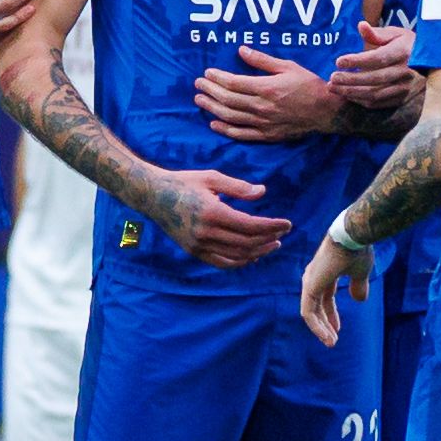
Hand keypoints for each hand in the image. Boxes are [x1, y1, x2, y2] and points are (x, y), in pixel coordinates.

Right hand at [145, 167, 288, 268]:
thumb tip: (263, 192)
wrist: (153, 196)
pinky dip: (239, 262)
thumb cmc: (184, 182)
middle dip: (269, 239)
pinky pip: (221, 262)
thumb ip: (238, 187)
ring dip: (258, 252)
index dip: (272, 226)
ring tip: (272, 245)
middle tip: (282, 233)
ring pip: (236, 256)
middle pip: (247, 243)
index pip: (251, 225)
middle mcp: (206, 233)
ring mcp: (198, 245)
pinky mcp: (194, 251)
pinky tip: (251, 256)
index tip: (287, 224)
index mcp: (212, 212)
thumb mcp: (211, 177)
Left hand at [195, 46, 343, 142]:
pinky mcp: (267, 135)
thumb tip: (241, 50)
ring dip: (212, 108)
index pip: (233, 83)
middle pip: (228, 100)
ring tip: (200, 100)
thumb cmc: (308, 85)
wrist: (325, 111)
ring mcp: (263, 123)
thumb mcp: (287, 66)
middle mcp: (262, 107)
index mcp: (266, 88)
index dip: (217, 78)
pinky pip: (242, 134)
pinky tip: (214, 123)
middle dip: (210, 91)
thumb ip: (262, 60)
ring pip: (231, 117)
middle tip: (198, 84)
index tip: (207, 72)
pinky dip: (226, 129)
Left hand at [300, 232, 371, 345]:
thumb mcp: (360, 273)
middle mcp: (314, 276)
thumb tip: (359, 301)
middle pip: (316, 305)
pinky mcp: (309, 288)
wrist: (353, 237)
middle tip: (332, 340)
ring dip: (321, 329)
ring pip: (311, 312)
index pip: (324, 297)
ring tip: (331, 343)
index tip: (338, 329)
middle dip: (324, 324)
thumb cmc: (358, 249)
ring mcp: (310, 281)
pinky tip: (327, 336)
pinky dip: (317, 327)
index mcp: (325, 272)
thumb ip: (358, 286)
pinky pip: (309, 313)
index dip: (331, 314)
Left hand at [326, 19, 418, 111]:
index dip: (357, 61)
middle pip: (374, 79)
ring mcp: (404, 87)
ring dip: (352, 92)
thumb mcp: (396, 33)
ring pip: (375, 93)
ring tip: (334, 88)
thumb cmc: (410, 44)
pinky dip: (361, 101)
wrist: (433, 63)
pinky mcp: (402, 98)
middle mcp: (404, 72)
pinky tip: (348, 95)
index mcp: (402, 53)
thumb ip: (377, 33)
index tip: (339, 61)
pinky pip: (379, 103)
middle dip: (350, 80)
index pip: (378, 58)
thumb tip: (360, 25)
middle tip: (332, 78)